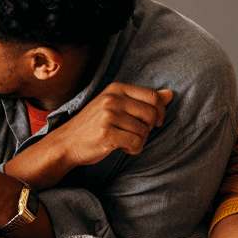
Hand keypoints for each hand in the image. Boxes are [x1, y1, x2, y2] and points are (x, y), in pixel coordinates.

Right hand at [13, 83, 172, 189]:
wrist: (66, 142)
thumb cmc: (94, 124)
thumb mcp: (117, 105)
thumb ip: (143, 99)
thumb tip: (170, 94)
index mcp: (116, 88)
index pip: (153, 97)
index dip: (160, 112)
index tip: (154, 123)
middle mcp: (112, 99)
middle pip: (152, 114)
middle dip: (149, 128)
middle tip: (135, 133)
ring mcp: (108, 115)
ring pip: (145, 131)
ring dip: (139, 140)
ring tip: (124, 140)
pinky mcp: (107, 133)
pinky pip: (136, 143)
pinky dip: (134, 149)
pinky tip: (122, 147)